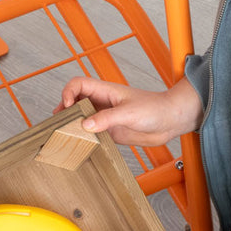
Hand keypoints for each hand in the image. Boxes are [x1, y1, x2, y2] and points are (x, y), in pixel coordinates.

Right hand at [60, 76, 201, 145]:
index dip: (68, 93)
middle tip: (59, 124)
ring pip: (82, 118)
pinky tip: (82, 145)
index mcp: (105, 91)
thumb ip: (106, 118)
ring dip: (73, 125)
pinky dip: (84, 138)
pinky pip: (92, 133)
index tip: (68, 107)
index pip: (79, 84)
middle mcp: (103, 103)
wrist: (171, 120)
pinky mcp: (111, 131)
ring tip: (66, 135)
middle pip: (75, 101)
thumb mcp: (129, 113)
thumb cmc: (155, 108)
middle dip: (65, 110)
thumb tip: (85, 125)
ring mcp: (106, 117)